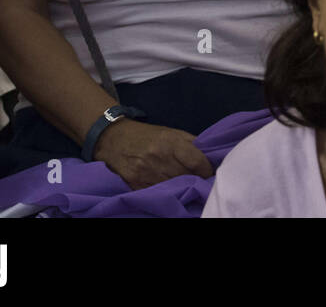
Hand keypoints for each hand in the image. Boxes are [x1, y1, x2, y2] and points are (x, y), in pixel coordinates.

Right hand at [94, 119, 214, 189]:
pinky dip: (165, 191)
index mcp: (171, 142)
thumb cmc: (148, 135)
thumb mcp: (172, 132)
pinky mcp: (136, 184)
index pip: (197, 161)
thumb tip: (210, 156)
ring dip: (181, 186)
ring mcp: (146, 172)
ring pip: (173, 186)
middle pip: (186, 176)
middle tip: (199, 179)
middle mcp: (159, 157)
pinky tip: (167, 187)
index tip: (210, 172)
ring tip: (184, 183)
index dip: (207, 169)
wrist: (114, 139)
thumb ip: (192, 143)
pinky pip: (157, 192)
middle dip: (195, 178)